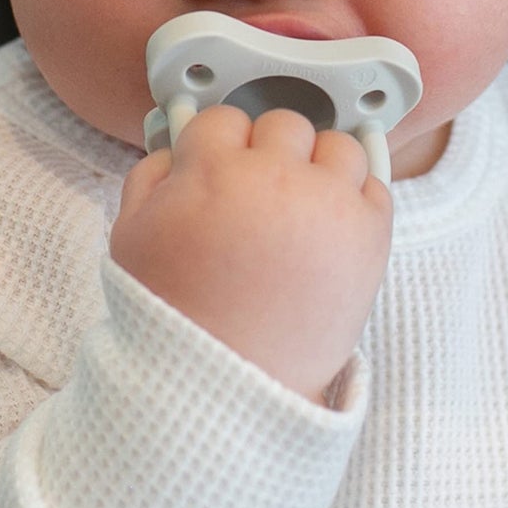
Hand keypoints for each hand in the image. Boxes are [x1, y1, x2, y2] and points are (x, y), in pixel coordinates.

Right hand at [110, 104, 392, 402]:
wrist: (227, 389)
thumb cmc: (174, 317)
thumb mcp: (132, 237)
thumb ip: (152, 173)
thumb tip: (178, 137)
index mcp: (214, 172)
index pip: (223, 118)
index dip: (218, 146)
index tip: (220, 168)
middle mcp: (278, 179)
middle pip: (285, 124)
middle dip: (270, 152)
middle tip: (258, 195)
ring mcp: (330, 205)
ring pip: (339, 146)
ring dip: (320, 168)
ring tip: (299, 210)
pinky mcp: (371, 235)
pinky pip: (375, 185)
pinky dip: (355, 199)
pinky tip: (329, 227)